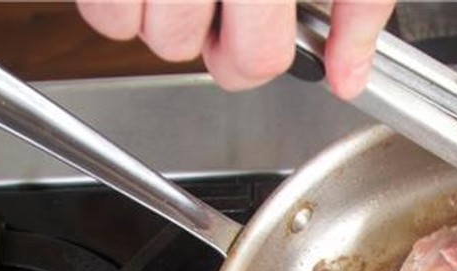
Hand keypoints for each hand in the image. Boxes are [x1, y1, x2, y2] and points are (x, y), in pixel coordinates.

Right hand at [76, 0, 396, 97]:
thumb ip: (360, 5)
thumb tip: (350, 76)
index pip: (256, 57)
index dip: (260, 56)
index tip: (265, 33)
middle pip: (182, 47)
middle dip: (205, 32)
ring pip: (132, 29)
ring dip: (156, 13)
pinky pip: (96, 9)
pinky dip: (115, 2)